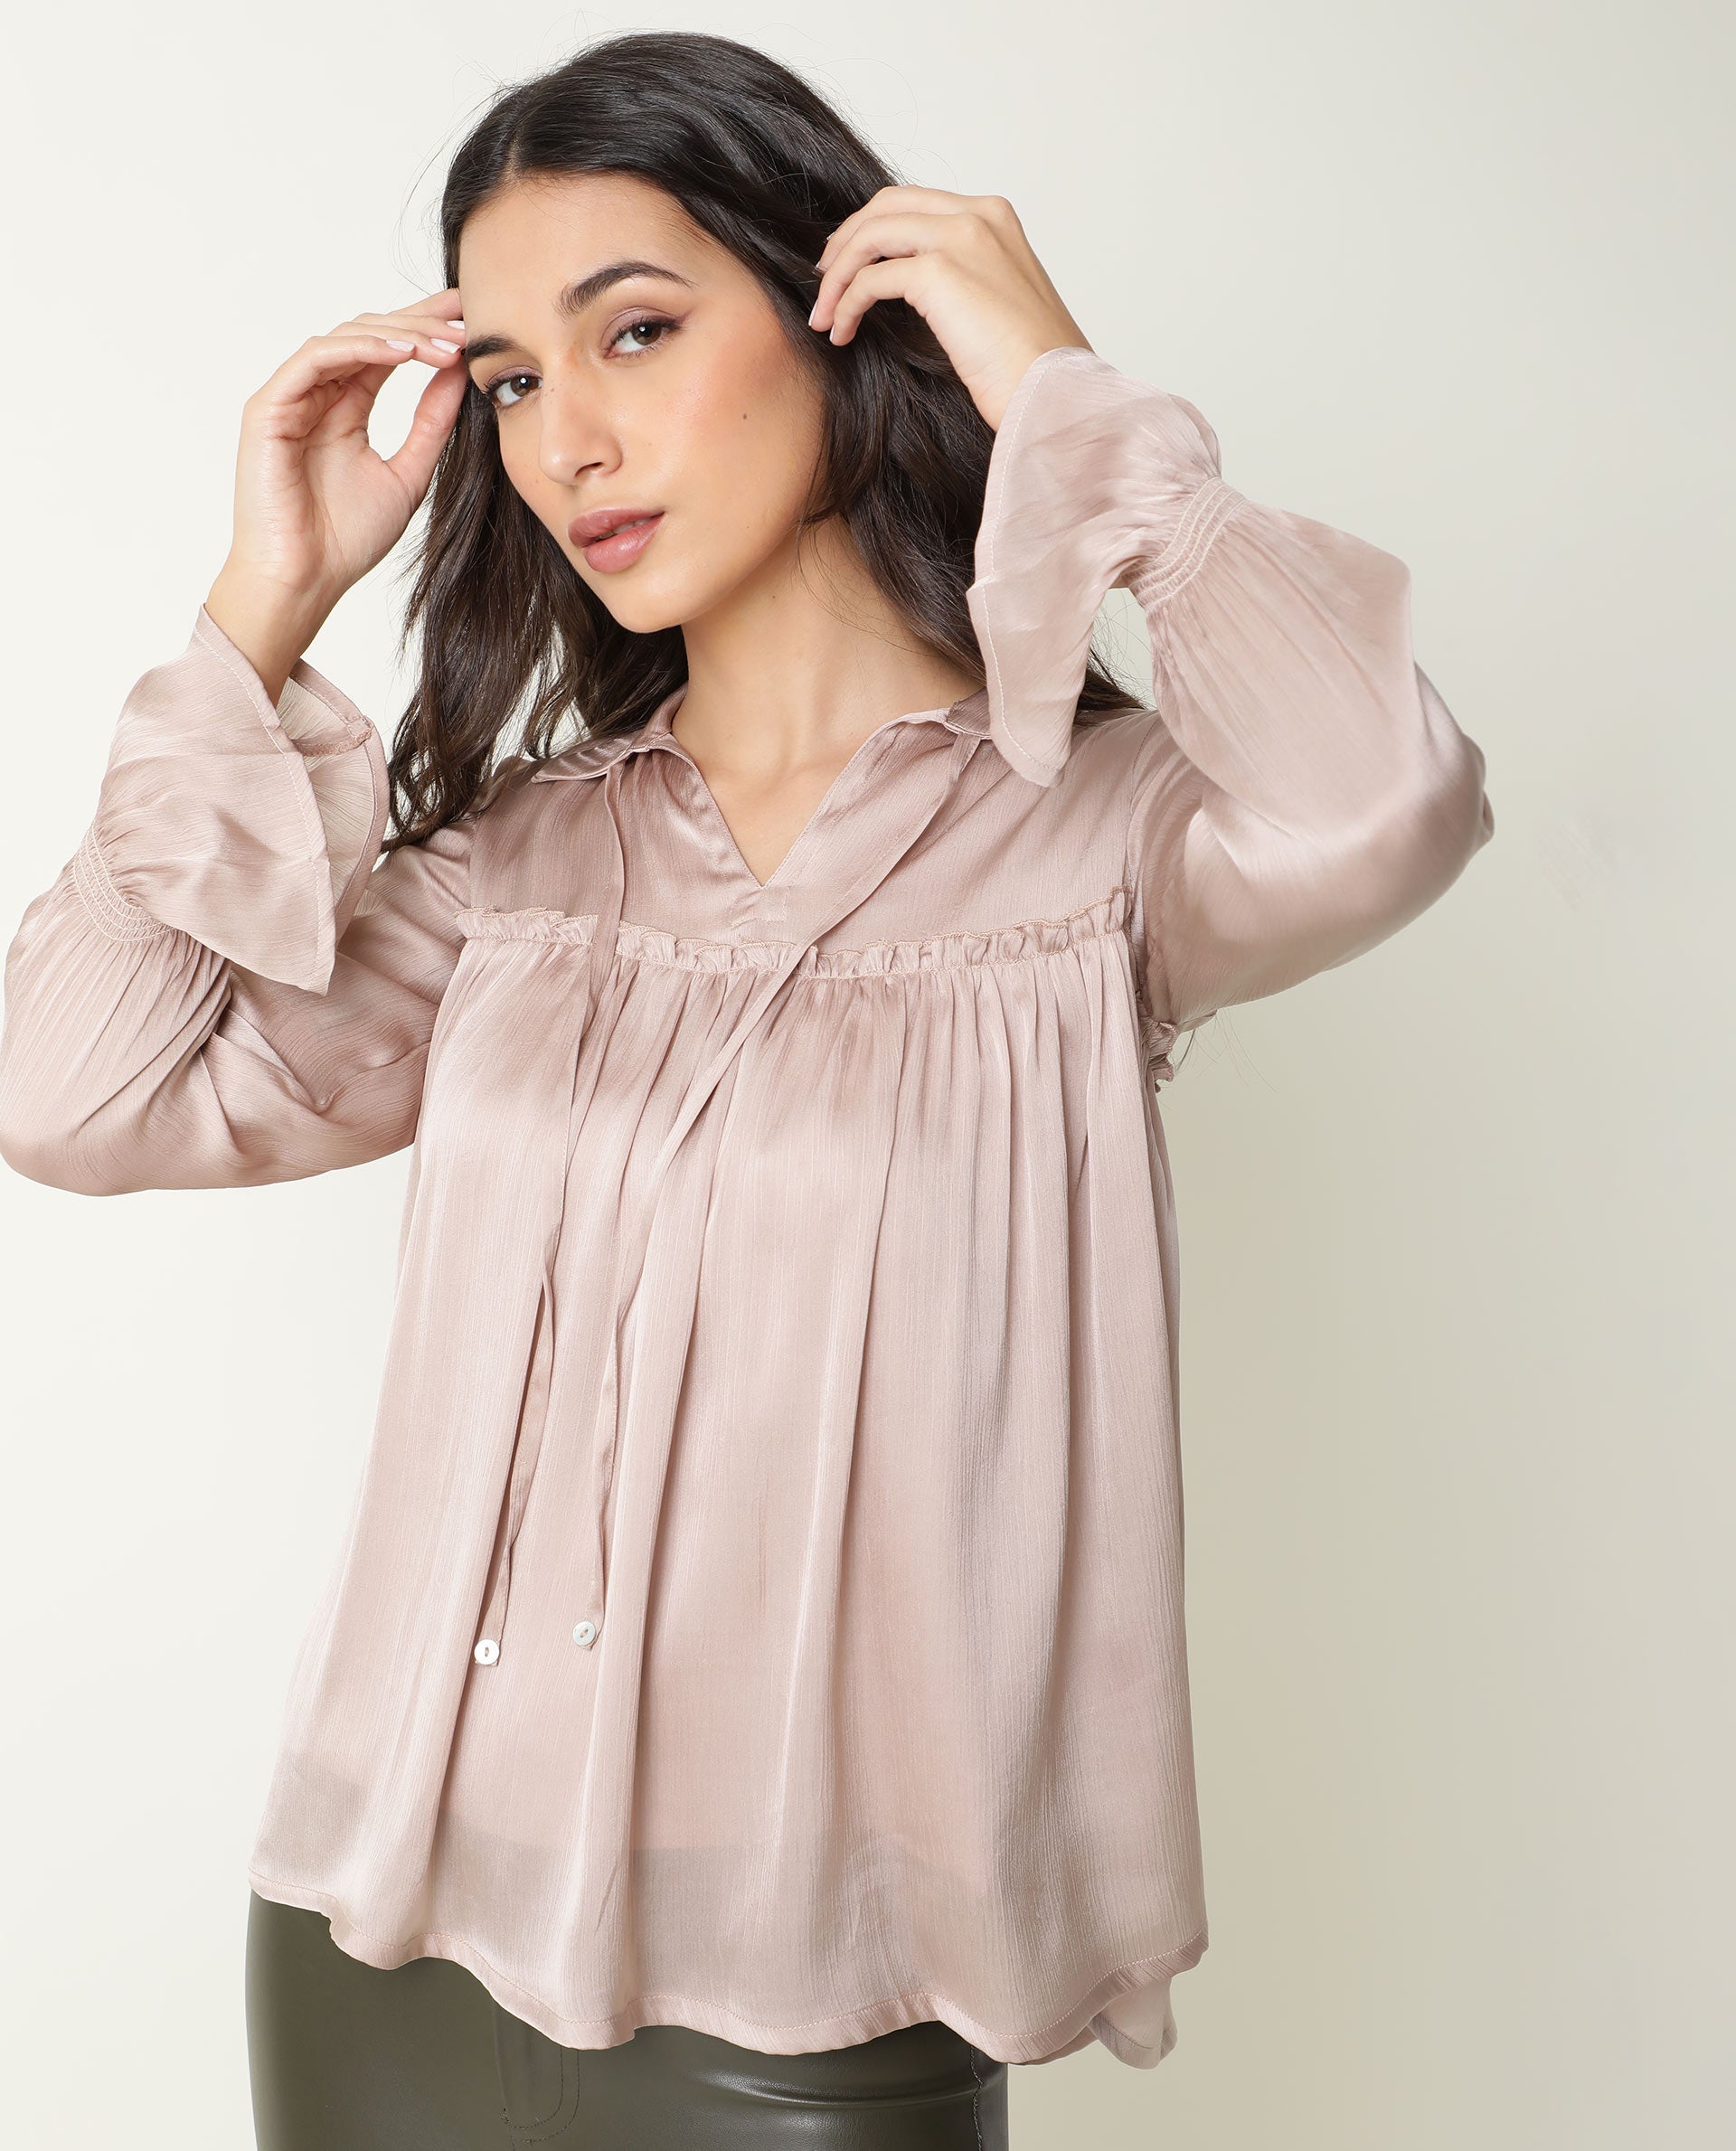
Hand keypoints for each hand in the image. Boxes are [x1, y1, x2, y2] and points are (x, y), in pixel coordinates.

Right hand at [205, 289, 471, 694]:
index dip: (426, 328)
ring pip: (345, 338)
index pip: (387, 352)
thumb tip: (460, 372)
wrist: (305, 581)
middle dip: (419, 323)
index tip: (471, 317)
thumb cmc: (347, 540)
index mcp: (344, 407)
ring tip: (446, 344)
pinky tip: (403, 354)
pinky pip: (316, 359)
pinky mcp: (268, 407)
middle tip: (465, 319)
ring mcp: (289, 397)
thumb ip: (431, 422)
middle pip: (368, 335)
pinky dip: (360, 349)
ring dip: (399, 335)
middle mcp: (316, 394)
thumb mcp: (409, 472)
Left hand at [807, 187, 1092, 431]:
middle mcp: (978, 215)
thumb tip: (912, 288)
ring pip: (871, 236)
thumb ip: (962, 278)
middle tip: (825, 282)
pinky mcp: (939, 272)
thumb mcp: (997, 303)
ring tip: (823, 315)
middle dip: (846, 241)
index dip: (874, 229)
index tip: (851, 265)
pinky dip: (846, 303)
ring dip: (837, 276)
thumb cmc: (1032, 367)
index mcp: (995, 217)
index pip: (917, 203)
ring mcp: (959, 237)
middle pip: (886, 205)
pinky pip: (870, 278)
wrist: (1054, 391)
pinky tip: (841, 331)